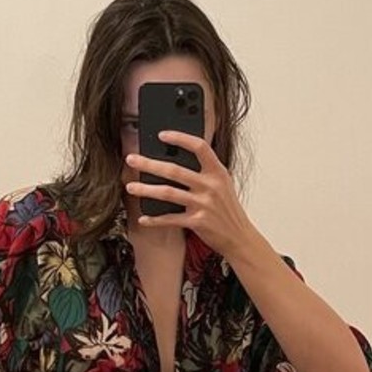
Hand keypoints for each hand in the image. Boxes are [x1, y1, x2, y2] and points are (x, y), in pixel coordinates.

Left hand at [125, 131, 258, 258]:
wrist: (240, 237)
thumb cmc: (227, 209)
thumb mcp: (223, 184)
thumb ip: (205, 171)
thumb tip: (176, 158)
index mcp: (218, 172)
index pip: (199, 147)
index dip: (180, 138)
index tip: (162, 135)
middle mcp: (211, 186)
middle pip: (174, 170)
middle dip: (149, 164)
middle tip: (132, 160)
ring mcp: (204, 204)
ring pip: (168, 193)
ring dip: (146, 190)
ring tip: (131, 187)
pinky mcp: (197, 222)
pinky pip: (170, 219)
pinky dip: (155, 220)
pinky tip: (144, 218)